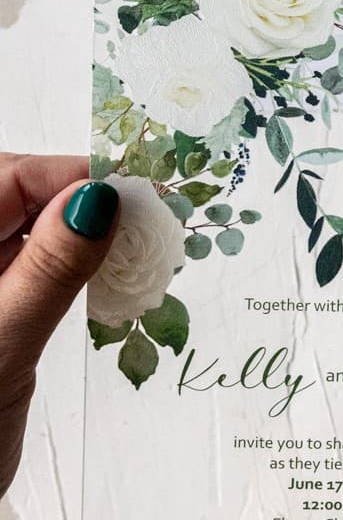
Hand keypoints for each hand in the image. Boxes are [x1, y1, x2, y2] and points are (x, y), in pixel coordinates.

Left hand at [0, 154, 118, 498]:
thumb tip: (100, 199)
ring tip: (139, 250)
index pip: (15, 177)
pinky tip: (107, 283)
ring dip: (85, 236)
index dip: (77, 177)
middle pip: (24, 197)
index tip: (143, 191)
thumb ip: (49, 268)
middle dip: (86, 202)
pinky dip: (71, 270)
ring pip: (32, 232)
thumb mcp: (1, 343)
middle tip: (151, 222)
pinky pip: (32, 270)